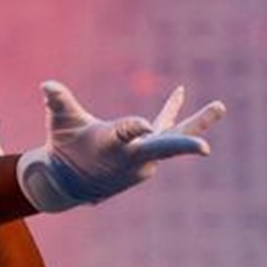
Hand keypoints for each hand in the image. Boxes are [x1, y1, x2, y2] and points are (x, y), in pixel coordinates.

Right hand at [16, 81, 225, 211]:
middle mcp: (131, 156)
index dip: (134, 128)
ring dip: (198, 123)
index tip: (145, 124)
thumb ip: (58, 102)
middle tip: (204, 147)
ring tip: (220, 106)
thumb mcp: (60, 123)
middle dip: (182, 146)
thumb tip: (46, 84)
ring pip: (172, 138)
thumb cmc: (63, 146)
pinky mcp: (147, 156)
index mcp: (109, 145)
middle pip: (161, 147)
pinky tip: (181, 93)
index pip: (125, 135)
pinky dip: (173, 113)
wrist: (70, 181)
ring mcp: (143, 158)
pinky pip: (164, 131)